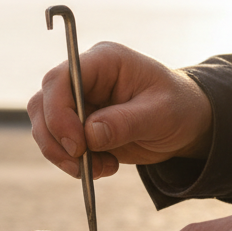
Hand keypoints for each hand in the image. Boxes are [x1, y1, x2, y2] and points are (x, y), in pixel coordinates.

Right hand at [27, 42, 212, 178]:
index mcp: (104, 61)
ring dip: (63, 155)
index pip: (60, 79)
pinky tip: (104, 167)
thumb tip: (89, 134)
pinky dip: (74, 162)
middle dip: (55, 138)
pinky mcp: (78, 124)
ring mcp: (78, 101)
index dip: (58, 112)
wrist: (188, 124)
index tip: (77, 145)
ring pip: (44, 126)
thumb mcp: (160, 114)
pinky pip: (58, 144)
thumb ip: (125, 122)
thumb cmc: (179, 107)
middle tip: (80, 163)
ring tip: (99, 169)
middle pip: (44, 103)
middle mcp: (84, 78)